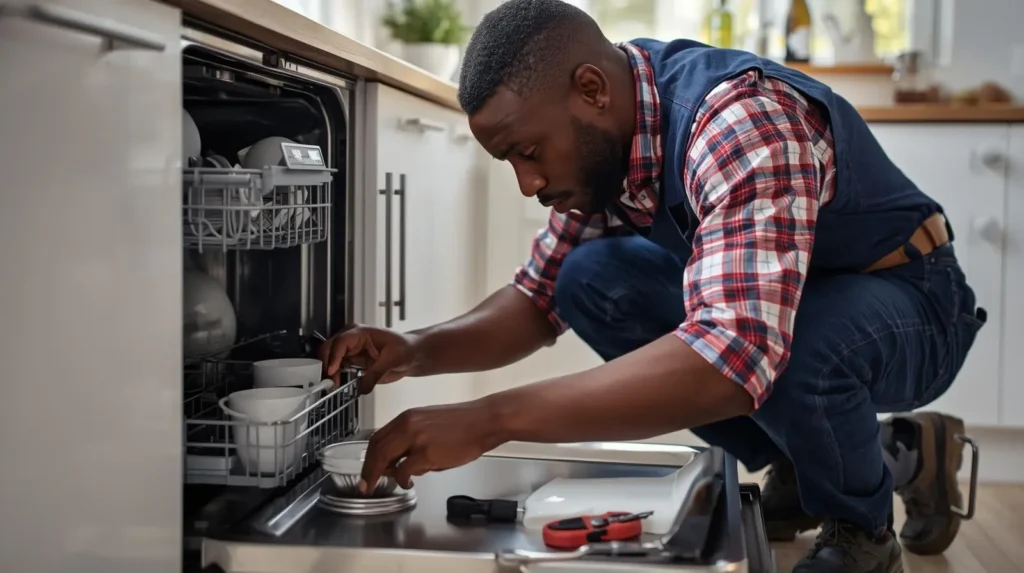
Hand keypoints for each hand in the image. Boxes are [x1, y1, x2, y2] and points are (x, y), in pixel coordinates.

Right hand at [317, 325, 418, 393]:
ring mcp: (350, 349)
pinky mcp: (351, 361)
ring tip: (332, 385)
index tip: (332, 371)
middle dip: (326, 363)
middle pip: (329, 348)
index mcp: (361, 332)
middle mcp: (352, 339)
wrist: (410, 354)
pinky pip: (337, 367)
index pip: (341, 342)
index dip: (334, 356)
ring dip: (328, 371)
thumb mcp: (392, 360)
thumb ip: (375, 374)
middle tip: (329, 380)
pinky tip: (337, 385)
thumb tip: (362, 387)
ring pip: (329, 358)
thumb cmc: (404, 349)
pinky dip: (334, 376)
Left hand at [360, 400, 505, 491]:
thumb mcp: (429, 425)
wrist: (483, 421)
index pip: (377, 438)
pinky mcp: (427, 453)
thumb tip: (397, 461)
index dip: (368, 457)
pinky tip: (408, 484)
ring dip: (380, 475)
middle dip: (368, 470)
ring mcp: (416, 439)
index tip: (366, 470)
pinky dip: (402, 480)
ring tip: (386, 484)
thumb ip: (410, 440)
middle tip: (366, 485)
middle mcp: (407, 425)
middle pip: (375, 449)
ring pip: (384, 459)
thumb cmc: (462, 424)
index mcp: (407, 417)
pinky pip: (404, 470)